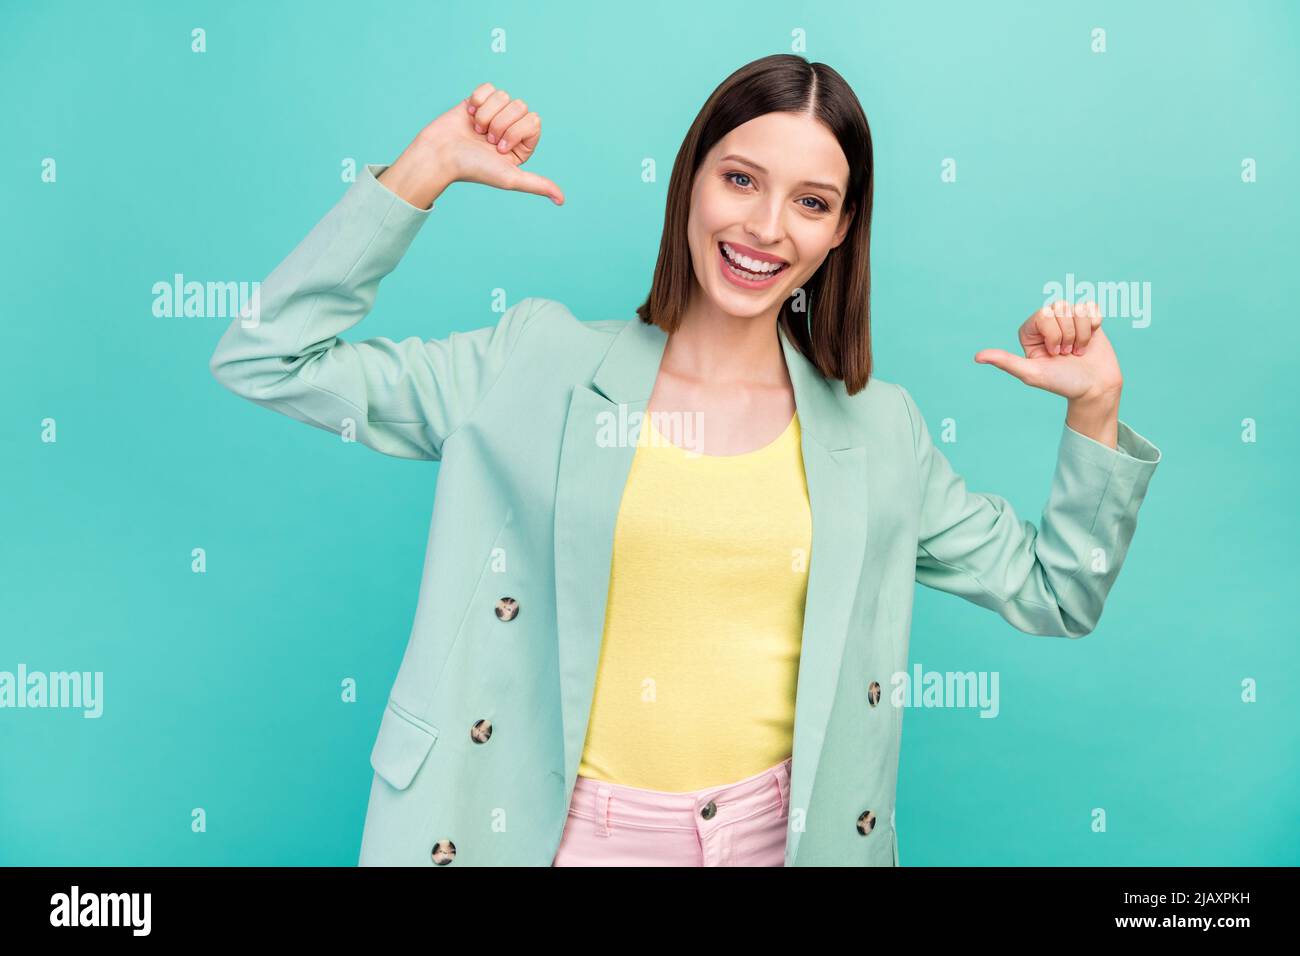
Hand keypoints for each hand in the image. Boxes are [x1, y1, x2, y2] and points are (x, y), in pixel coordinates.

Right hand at [413, 83, 564, 204]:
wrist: (440, 155)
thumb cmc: (473, 168)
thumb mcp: (510, 178)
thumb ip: (537, 185)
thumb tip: (562, 201)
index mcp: (520, 146)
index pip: (534, 121)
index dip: (516, 131)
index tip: (499, 148)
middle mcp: (509, 130)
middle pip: (520, 106)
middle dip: (501, 123)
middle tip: (485, 140)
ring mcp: (493, 114)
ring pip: (504, 96)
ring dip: (487, 114)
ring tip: (475, 130)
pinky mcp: (477, 101)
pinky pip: (488, 88)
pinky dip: (477, 100)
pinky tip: (468, 115)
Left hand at [974, 300, 1123, 401]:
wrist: (1094, 388)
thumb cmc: (1061, 382)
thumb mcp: (1031, 373)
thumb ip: (1006, 362)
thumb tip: (977, 357)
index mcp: (1030, 332)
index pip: (1044, 314)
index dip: (1054, 334)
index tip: (1054, 353)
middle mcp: (1047, 322)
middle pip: (1060, 307)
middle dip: (1068, 335)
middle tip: (1066, 353)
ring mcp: (1067, 319)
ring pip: (1077, 309)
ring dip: (1082, 334)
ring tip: (1077, 350)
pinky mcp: (1087, 319)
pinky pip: (1091, 308)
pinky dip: (1094, 327)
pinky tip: (1089, 341)